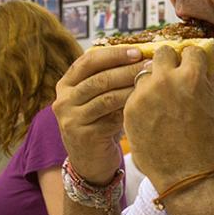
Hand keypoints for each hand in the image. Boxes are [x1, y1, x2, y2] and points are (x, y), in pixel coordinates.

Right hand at [52, 46, 144, 185]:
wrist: (90, 163)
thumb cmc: (100, 124)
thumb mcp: (97, 99)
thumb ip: (108, 79)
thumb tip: (140, 55)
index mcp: (65, 85)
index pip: (88, 61)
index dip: (114, 54)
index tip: (137, 51)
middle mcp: (63, 100)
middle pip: (99, 78)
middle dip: (128, 70)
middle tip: (150, 66)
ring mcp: (70, 119)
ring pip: (106, 97)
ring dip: (132, 88)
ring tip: (151, 83)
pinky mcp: (83, 136)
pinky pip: (112, 117)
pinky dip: (129, 109)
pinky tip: (145, 105)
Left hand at [123, 45, 213, 190]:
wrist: (188, 174)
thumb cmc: (210, 141)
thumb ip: (209, 81)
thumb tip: (203, 67)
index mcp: (191, 76)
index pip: (190, 50)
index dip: (193, 59)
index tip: (192, 66)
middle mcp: (165, 80)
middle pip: (162, 53)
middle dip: (169, 61)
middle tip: (173, 74)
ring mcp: (145, 95)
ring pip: (145, 74)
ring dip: (153, 81)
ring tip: (161, 100)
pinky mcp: (130, 110)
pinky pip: (135, 95)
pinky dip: (143, 100)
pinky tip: (152, 115)